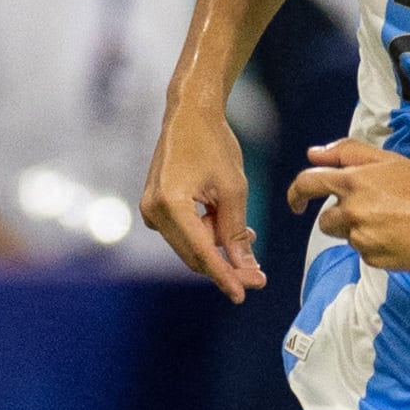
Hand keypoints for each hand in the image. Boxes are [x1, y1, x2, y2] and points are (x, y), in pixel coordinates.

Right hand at [140, 98, 262, 297]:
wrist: (189, 115)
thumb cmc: (213, 144)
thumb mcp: (234, 189)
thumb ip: (236, 232)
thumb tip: (245, 268)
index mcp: (171, 204)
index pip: (202, 252)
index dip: (225, 276)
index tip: (243, 294)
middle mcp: (154, 211)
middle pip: (194, 255)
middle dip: (226, 267)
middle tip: (258, 276)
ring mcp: (151, 211)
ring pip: (192, 246)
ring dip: (219, 247)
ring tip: (247, 235)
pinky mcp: (156, 209)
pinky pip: (185, 234)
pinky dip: (208, 234)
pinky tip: (229, 226)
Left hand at [288, 138, 409, 272]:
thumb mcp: (390, 160)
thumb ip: (348, 152)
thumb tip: (313, 154)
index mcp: (355, 181)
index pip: (308, 184)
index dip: (297, 193)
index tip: (297, 202)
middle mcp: (353, 212)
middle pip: (325, 220)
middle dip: (341, 216)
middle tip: (374, 211)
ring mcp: (363, 239)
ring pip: (346, 237)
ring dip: (360, 231)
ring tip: (393, 223)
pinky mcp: (374, 260)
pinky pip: (364, 254)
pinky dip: (377, 247)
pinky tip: (401, 238)